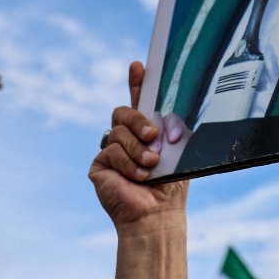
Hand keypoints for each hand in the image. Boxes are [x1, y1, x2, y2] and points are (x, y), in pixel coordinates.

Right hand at [89, 61, 187, 228]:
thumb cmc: (171, 183)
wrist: (158, 213)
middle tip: (153, 135)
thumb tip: (163, 123)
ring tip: (151, 165)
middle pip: (123, 112)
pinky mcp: (99, 165)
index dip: (137, 82)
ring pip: (118, 132)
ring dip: (138, 149)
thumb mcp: (178, 149)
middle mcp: (126, 137)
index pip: (138, 101)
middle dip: (138, 120)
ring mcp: (111, 150)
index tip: (139, 65)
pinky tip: (138, 176)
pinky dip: (127, 163)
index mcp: (146, 130)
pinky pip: (111, 150)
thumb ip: (172, 129)